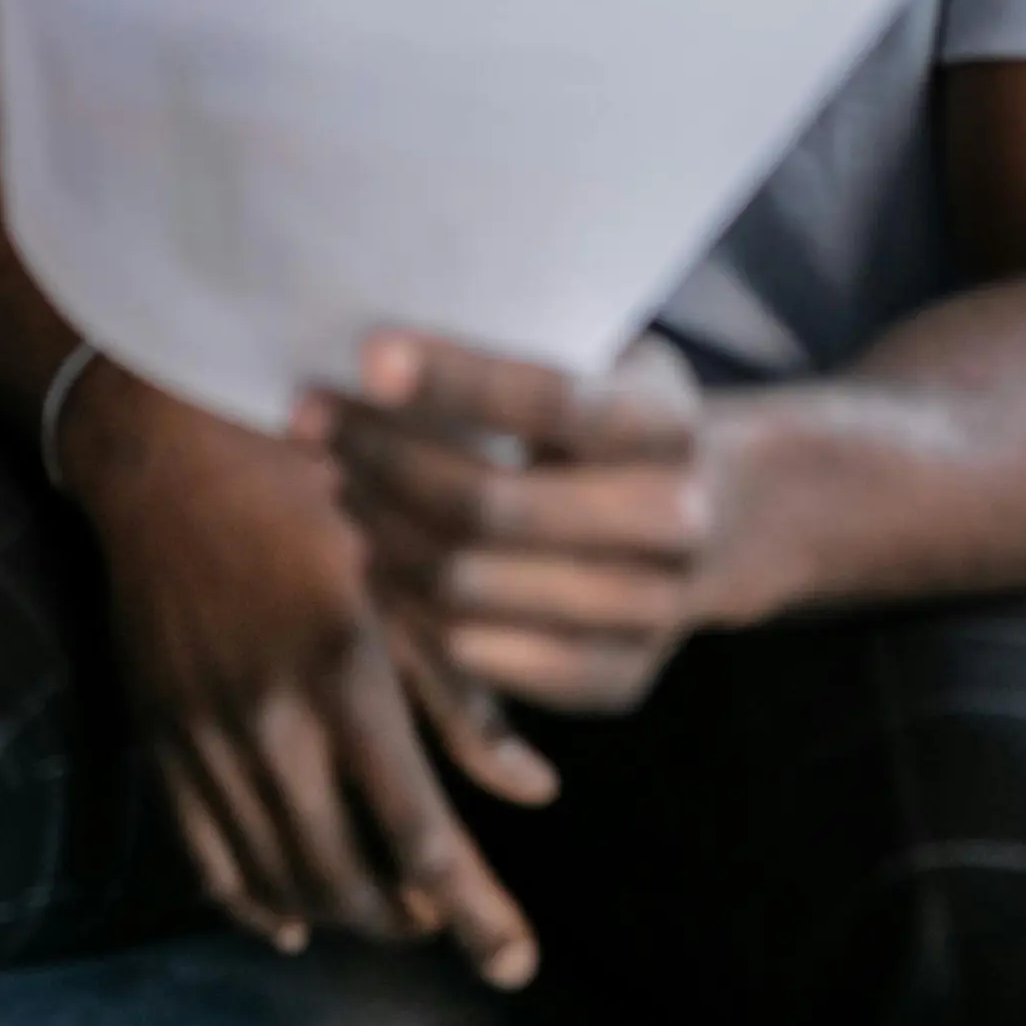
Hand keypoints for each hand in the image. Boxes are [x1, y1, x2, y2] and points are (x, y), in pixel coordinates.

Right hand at [64, 372, 548, 985]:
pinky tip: (287, 920)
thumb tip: (533, 791)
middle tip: (447, 921)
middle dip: (408, 921)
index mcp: (344, 668)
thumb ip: (464, 691)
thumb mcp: (402, 567)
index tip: (512, 963)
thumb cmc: (307, 485)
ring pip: (277, 875)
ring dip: (339, 914)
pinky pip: (202, 853)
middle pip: (345, 876)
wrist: (164, 446)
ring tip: (386, 912)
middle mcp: (269, 715)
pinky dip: (249, 901)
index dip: (473, 913)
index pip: (419, 834)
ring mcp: (204, 730)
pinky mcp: (158, 731)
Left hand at [318, 331, 759, 715]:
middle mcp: (673, 526)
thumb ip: (516, 349)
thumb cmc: (614, 416)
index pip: (549, 400)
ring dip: (380, 528)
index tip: (367, 356)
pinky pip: (477, 654)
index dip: (455, 380)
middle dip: (379, 458)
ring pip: (468, 585)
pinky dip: (408, 602)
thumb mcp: (597, 357)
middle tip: (308, 421)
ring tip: (337, 479)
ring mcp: (650, 614)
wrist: (717, 520)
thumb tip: (373, 345)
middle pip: (488, 506)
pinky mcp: (615, 680)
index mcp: (666, 428)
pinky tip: (375, 551)